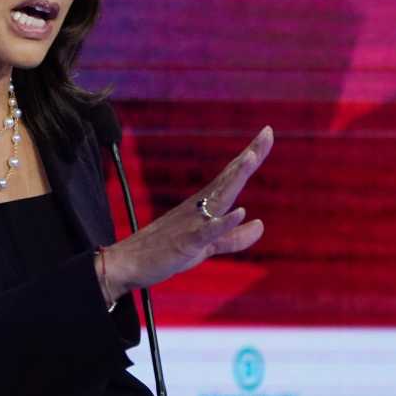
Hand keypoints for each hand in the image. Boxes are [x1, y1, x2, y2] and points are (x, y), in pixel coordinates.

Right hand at [98, 126, 272, 301]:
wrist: (127, 263)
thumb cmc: (165, 251)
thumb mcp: (207, 246)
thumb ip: (234, 238)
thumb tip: (260, 224)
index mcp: (205, 205)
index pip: (232, 176)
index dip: (251, 155)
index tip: (267, 133)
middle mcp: (200, 207)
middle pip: (230, 178)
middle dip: (250, 156)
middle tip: (267, 132)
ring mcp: (193, 222)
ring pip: (219, 198)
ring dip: (236, 178)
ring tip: (251, 159)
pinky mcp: (186, 242)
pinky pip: (208, 231)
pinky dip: (223, 222)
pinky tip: (240, 212)